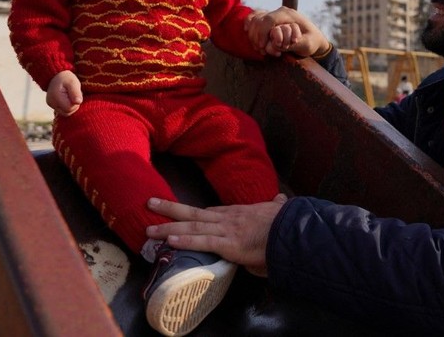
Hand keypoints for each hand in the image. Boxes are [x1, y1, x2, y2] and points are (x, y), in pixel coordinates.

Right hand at [47, 70, 82, 115]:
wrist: (56, 75)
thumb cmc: (66, 78)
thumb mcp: (73, 82)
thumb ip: (75, 92)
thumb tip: (78, 102)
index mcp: (55, 97)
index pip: (69, 108)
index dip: (75, 104)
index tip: (76, 95)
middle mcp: (51, 103)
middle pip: (67, 112)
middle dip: (74, 105)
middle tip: (74, 94)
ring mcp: (51, 105)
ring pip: (66, 113)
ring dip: (71, 106)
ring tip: (71, 96)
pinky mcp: (53, 106)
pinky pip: (63, 111)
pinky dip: (68, 106)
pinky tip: (68, 98)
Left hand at [146, 194, 288, 276]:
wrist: (294, 231)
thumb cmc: (287, 224)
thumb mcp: (279, 211)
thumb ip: (275, 206)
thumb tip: (279, 200)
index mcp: (238, 213)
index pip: (209, 212)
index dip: (190, 213)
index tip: (174, 211)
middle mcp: (227, 218)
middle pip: (193, 213)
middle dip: (170, 209)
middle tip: (149, 203)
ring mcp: (226, 230)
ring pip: (191, 227)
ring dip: (168, 228)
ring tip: (149, 229)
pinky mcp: (229, 244)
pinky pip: (202, 242)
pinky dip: (184, 241)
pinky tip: (169, 242)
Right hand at [245, 7, 330, 57]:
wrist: (313, 38)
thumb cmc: (312, 41)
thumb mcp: (307, 44)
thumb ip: (293, 44)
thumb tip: (277, 44)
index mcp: (289, 14)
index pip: (269, 19)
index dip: (262, 33)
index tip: (262, 46)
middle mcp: (280, 12)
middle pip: (259, 19)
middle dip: (256, 36)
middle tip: (261, 50)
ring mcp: (274, 14)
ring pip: (255, 19)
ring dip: (253, 34)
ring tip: (259, 48)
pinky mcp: (270, 20)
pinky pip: (254, 17)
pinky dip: (249, 23)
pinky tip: (247, 30)